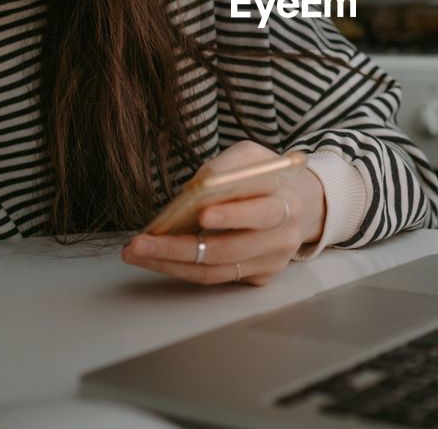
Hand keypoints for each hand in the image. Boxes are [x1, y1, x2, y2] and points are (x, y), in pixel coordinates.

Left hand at [121, 140, 326, 285]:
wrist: (301, 203)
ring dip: (170, 264)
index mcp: (287, 203)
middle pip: (229, 250)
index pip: (261, 214)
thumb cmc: (267, 177)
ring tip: (136, 252)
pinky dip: (181, 269)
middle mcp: (282, 239)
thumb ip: (228, 167)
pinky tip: (157, 257)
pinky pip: (215, 279)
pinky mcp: (257, 278)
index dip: (232, 216)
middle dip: (180, 247)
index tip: (200, 214)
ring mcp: (270, 263)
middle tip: (141, 242)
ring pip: (215, 272)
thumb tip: (196, 188)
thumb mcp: (253, 157)